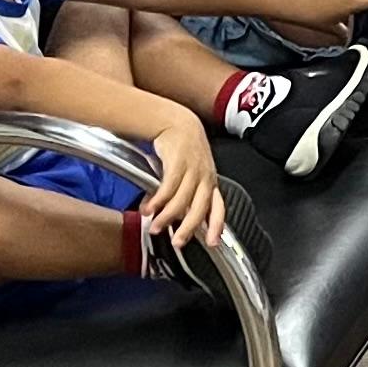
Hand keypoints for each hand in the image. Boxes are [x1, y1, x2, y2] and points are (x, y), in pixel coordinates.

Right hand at [136, 110, 223, 245]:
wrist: (177, 123)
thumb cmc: (184, 152)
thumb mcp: (192, 174)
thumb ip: (188, 196)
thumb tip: (179, 219)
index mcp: (210, 182)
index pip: (218, 207)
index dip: (216, 226)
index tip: (212, 243)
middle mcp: (205, 177)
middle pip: (200, 207)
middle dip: (189, 228)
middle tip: (178, 242)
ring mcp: (193, 169)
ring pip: (182, 200)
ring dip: (167, 216)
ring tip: (155, 227)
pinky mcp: (177, 162)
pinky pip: (168, 186)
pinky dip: (158, 201)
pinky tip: (148, 209)